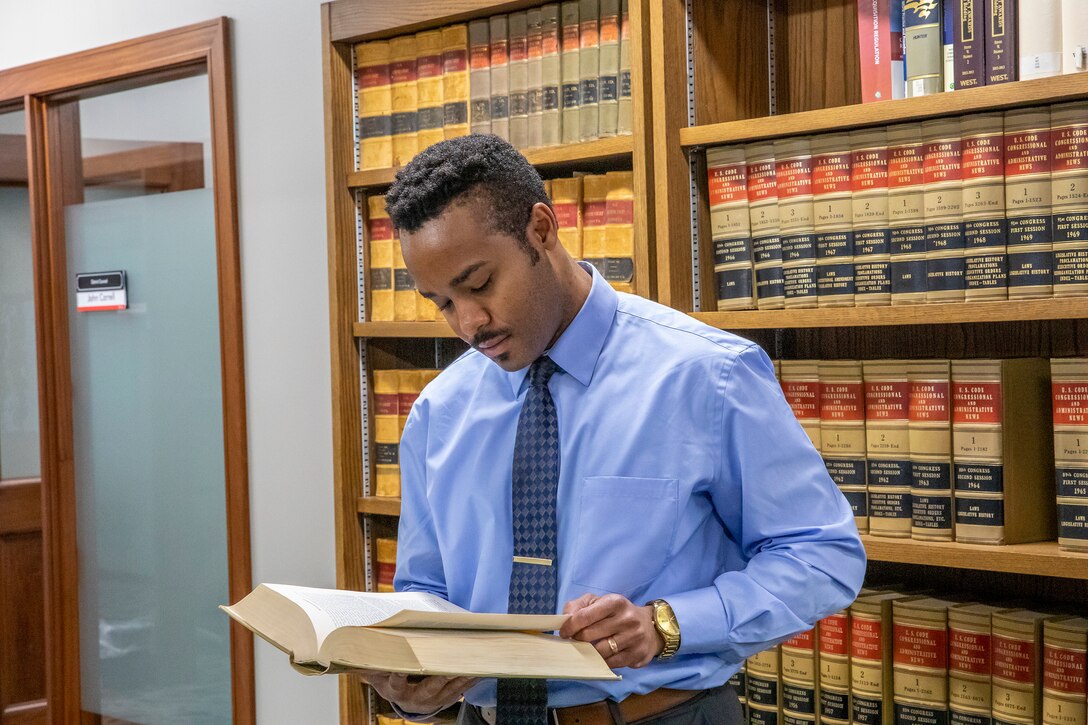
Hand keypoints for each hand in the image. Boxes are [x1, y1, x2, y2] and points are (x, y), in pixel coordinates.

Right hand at [349, 670, 477, 714]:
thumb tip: (350, 652)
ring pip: (449, 690)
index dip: (399, 674)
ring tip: (471, 664)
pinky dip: (469, 680)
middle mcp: (415, 699)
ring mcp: (432, 701)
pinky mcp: (446, 699)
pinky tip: (479, 670)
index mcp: (396, 690)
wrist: (404, 702)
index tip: (401, 665)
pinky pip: (460, 691)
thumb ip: (367, 664)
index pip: (397, 682)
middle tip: (449, 666)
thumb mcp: (375, 675)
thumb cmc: (389, 681)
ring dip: (460, 677)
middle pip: (429, 688)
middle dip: (440, 677)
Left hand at [559, 593, 662, 668]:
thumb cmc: (617, 614)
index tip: (564, 632)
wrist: (650, 627)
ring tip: (588, 648)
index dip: (569, 626)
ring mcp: (634, 638)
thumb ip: (579, 606)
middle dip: (578, 639)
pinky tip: (602, 656)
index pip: (584, 616)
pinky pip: (611, 663)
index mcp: (615, 602)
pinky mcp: (637, 654)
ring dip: (589, 652)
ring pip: (599, 652)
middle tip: (576, 640)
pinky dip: (602, 662)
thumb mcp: (600, 602)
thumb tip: (564, 619)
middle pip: (589, 635)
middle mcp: (627, 618)